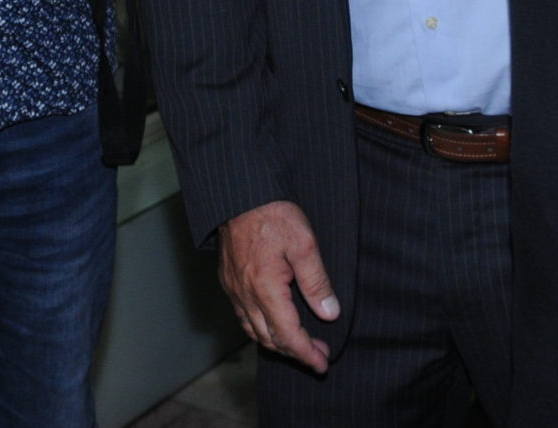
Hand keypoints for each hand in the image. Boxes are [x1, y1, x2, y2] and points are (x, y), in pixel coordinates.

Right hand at [218, 200, 337, 372]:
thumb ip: (317, 282)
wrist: (239, 193)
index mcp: (265, 288)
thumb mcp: (304, 244)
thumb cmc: (272, 213)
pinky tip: (273, 322)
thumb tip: (330, 313)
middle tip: (318, 353)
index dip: (306, 354)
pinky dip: (259, 328)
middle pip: (269, 339)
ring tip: (299, 342)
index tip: (322, 363)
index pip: (288, 335)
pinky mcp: (228, 279)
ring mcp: (233, 288)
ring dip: (276, 342)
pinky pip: (242, 315)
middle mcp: (245, 294)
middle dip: (295, 352)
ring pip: (253, 330)